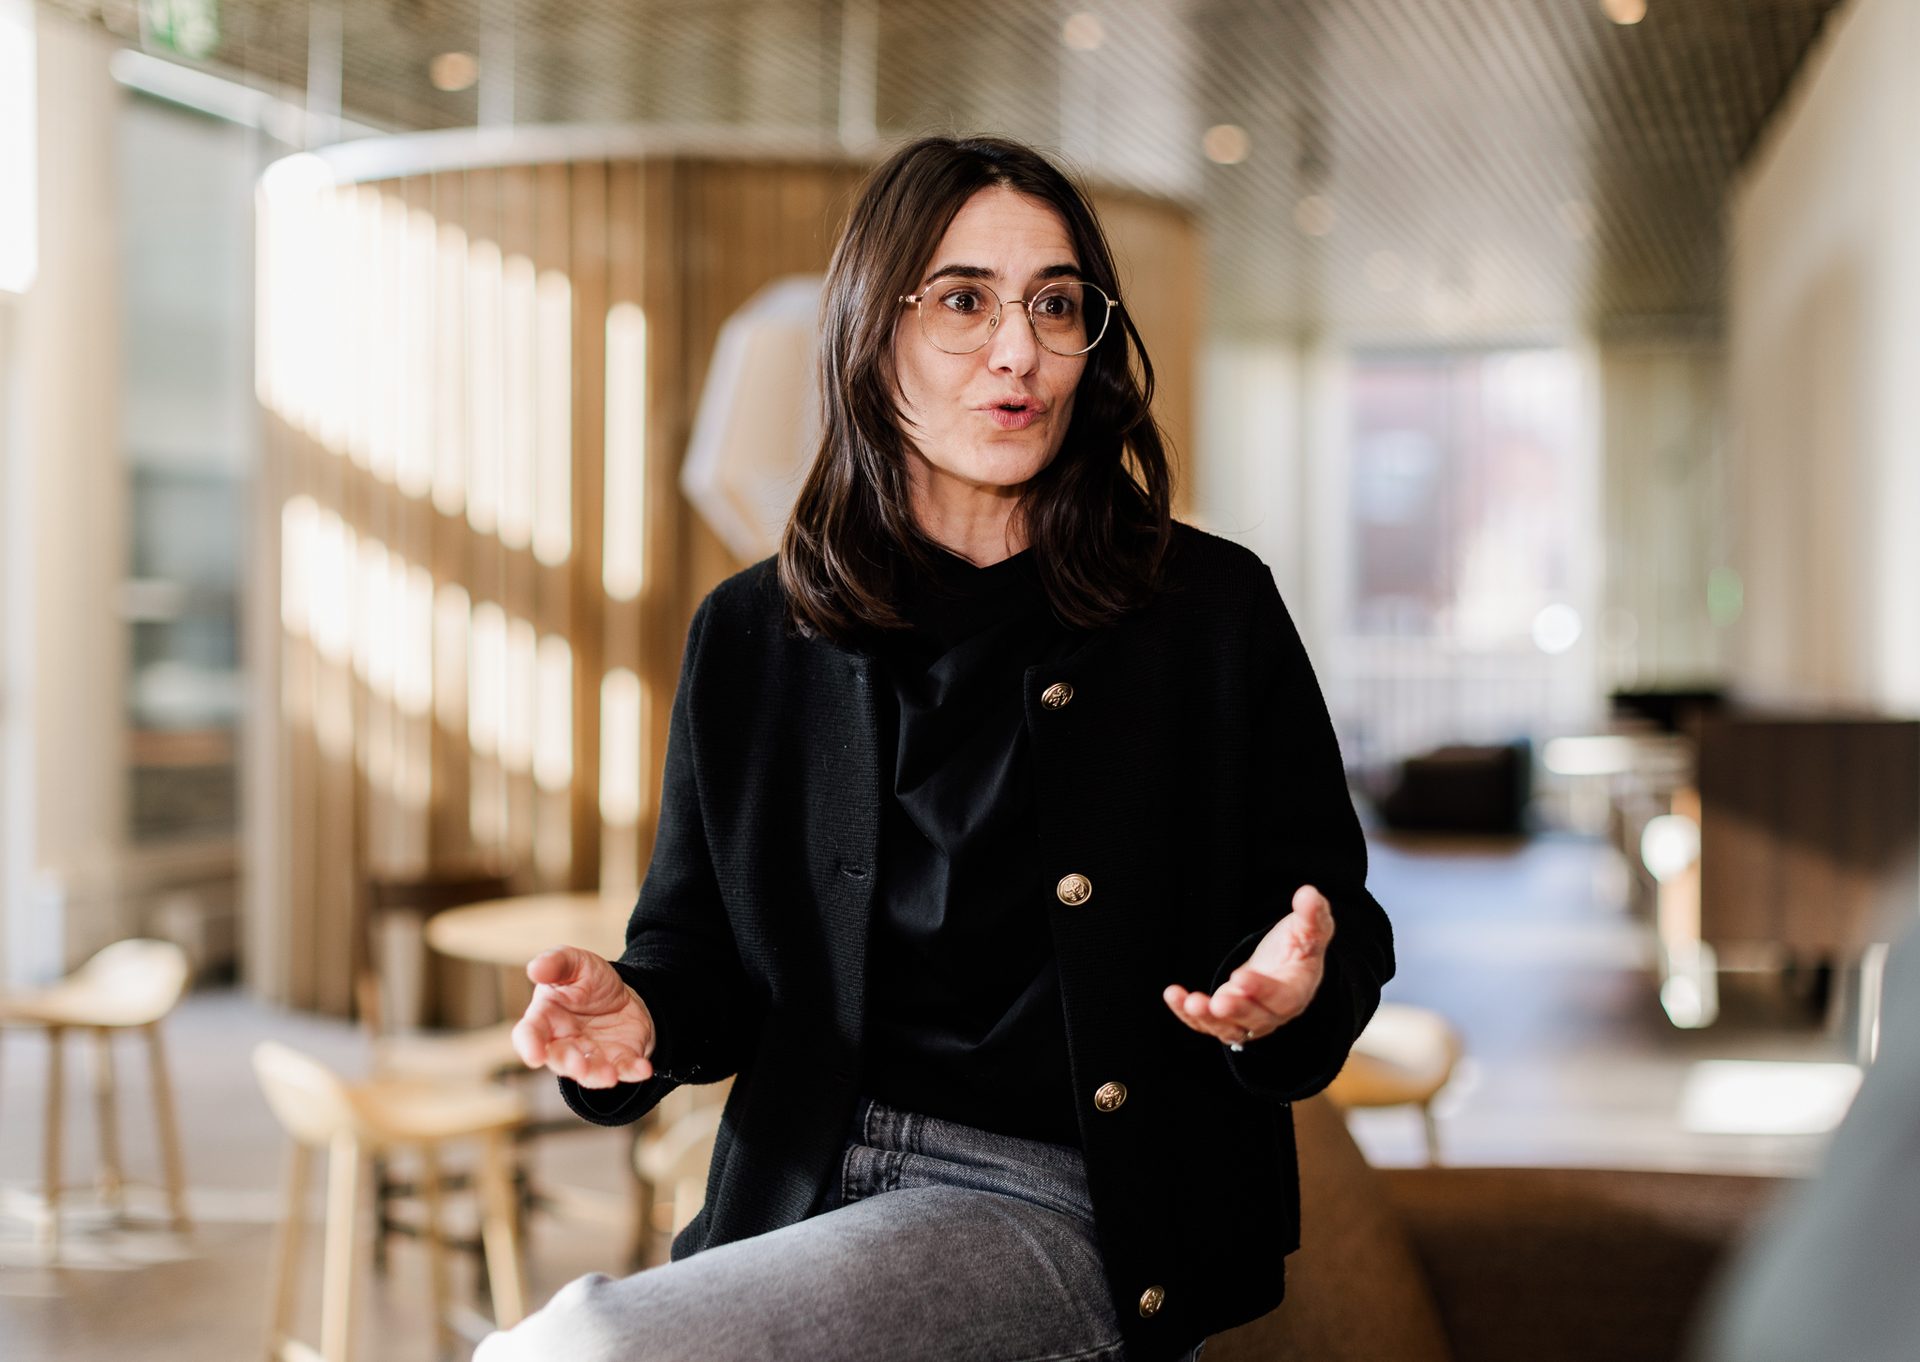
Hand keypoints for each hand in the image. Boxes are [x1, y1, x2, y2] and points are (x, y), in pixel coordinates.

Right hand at [512, 946, 656, 1088]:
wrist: (625, 991)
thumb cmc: (589, 980)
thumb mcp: (575, 963)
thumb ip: (555, 963)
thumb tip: (534, 969)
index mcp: (546, 1018)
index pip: (529, 1034)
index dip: (529, 1045)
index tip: (534, 1056)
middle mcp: (565, 1042)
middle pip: (559, 1060)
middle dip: (568, 1065)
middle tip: (577, 1066)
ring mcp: (591, 1055)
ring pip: (589, 1073)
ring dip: (597, 1075)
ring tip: (609, 1076)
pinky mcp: (618, 1060)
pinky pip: (624, 1069)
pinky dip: (633, 1071)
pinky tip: (644, 1069)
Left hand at [1162, 885, 1334, 1045]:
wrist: (1287, 965)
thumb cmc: (1300, 946)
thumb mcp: (1311, 929)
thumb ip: (1312, 915)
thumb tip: (1309, 893)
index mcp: (1296, 991)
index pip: (1282, 997)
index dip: (1262, 990)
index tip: (1241, 977)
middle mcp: (1273, 1013)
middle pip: (1255, 1018)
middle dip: (1236, 1010)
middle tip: (1218, 1002)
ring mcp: (1248, 1019)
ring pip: (1229, 1028)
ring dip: (1208, 1018)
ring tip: (1191, 1003)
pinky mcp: (1227, 1019)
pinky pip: (1206, 1023)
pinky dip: (1188, 1013)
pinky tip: (1173, 995)